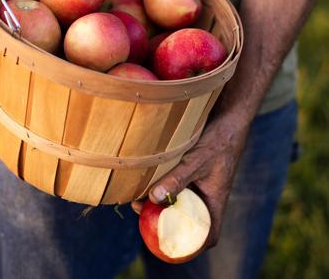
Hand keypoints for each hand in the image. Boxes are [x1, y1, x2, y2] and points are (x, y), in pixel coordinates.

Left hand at [132, 111, 249, 247]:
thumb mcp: (196, 161)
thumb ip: (177, 178)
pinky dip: (164, 187)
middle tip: (142, 214)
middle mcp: (207, 196)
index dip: (193, 246)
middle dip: (165, 222)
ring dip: (162, 203)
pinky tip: (148, 181)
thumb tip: (153, 197)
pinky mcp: (192, 172)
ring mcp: (200, 184)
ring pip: (180, 202)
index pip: (209, 234)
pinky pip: (177, 186)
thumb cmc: (218, 141)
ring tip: (139, 199)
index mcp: (215, 201)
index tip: (171, 247)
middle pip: (187, 219)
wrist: (227, 118)